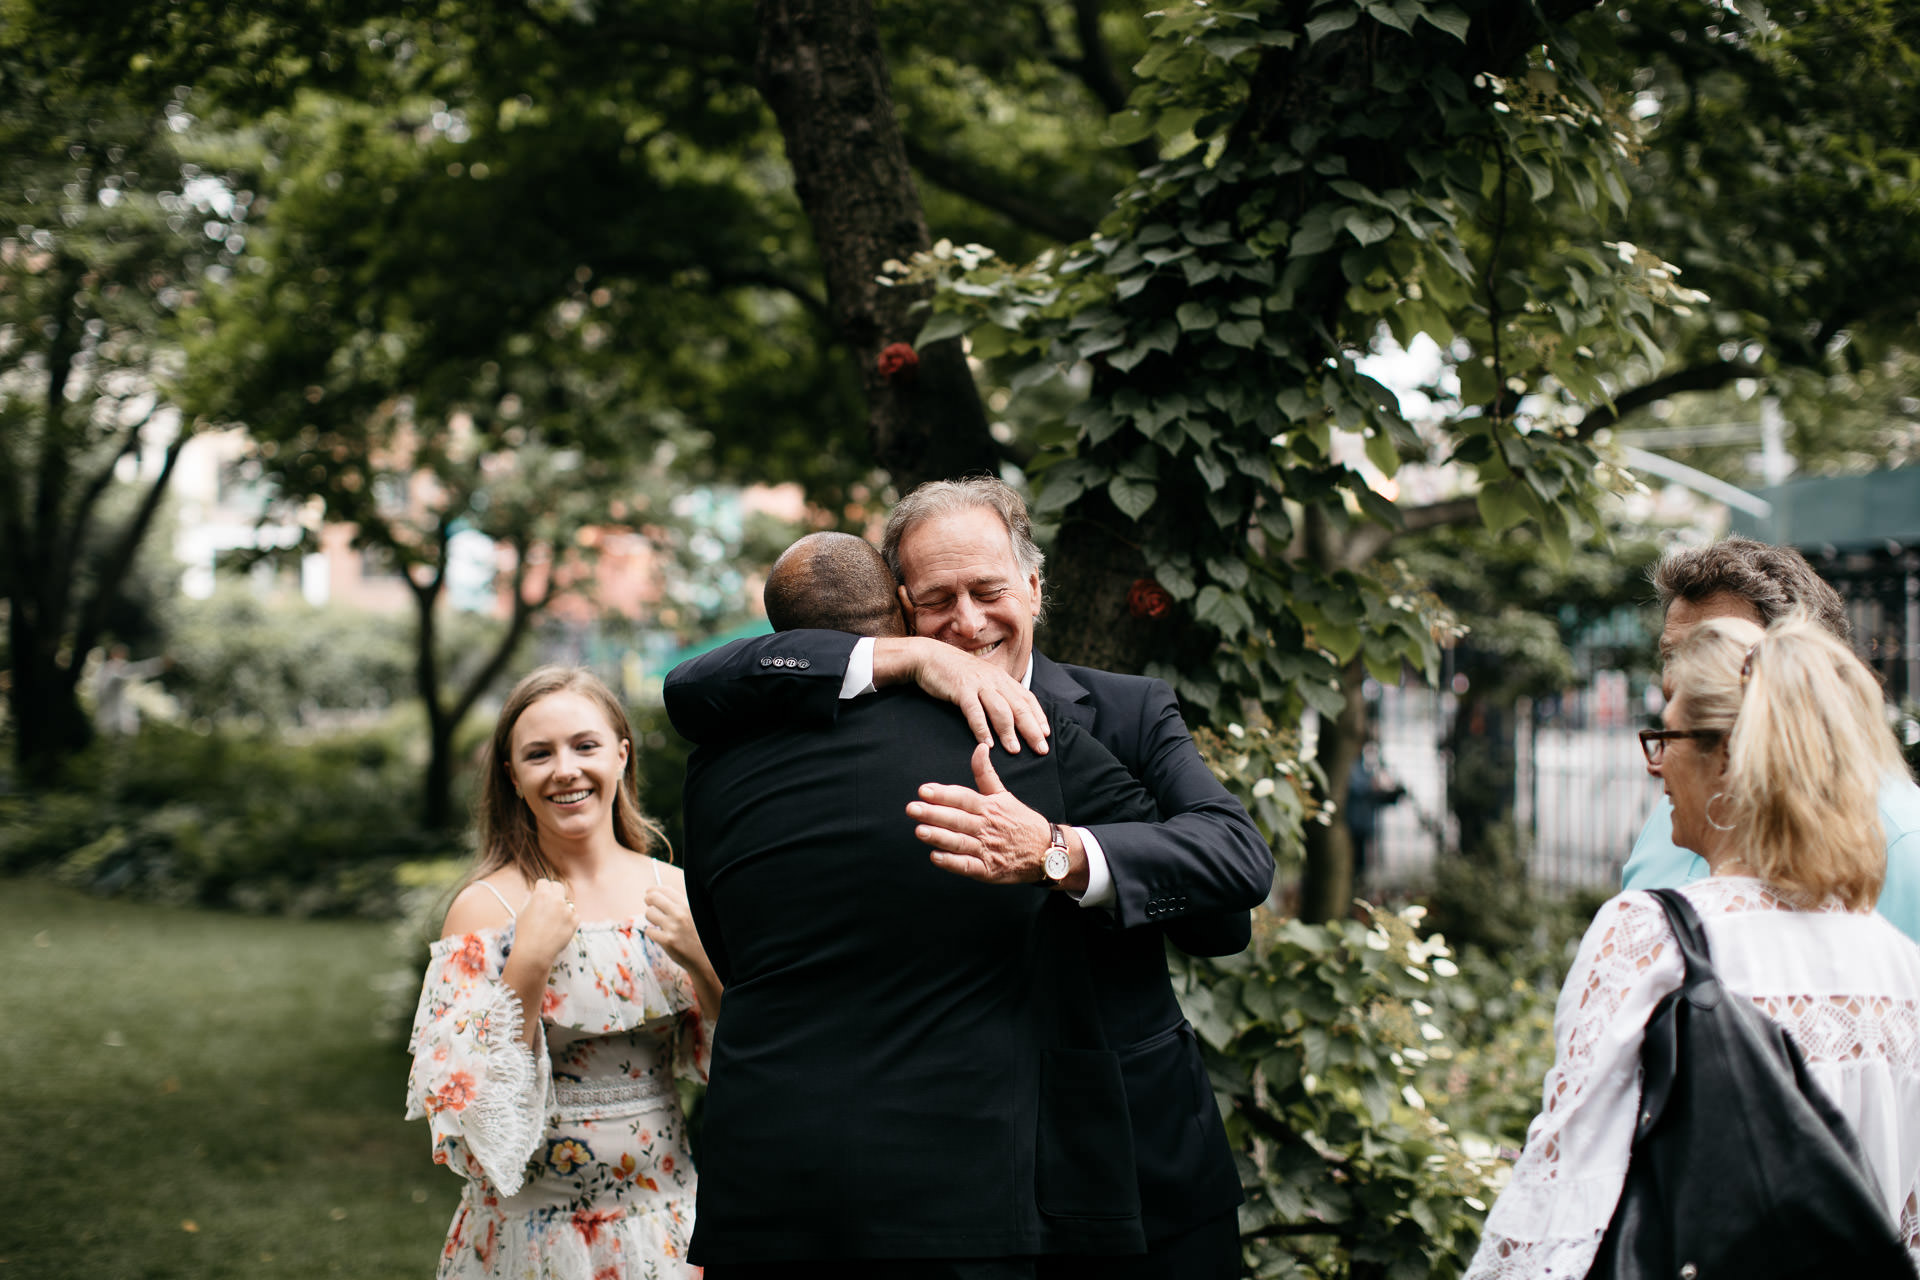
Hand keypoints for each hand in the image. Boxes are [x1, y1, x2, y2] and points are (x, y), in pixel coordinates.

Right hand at [514, 878, 578, 969]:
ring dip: (561, 909)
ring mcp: (567, 910)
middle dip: (553, 892)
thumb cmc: (525, 934)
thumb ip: (528, 900)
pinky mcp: (575, 921)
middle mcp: (556, 900)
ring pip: (567, 903)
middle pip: (558, 887)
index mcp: (541, 895)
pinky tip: (559, 929)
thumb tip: (531, 893)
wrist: (535, 952)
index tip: (540, 894)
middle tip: (549, 903)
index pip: (544, 882)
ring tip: (552, 923)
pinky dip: (568, 920)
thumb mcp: (521, 913)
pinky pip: (574, 915)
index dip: (540, 888)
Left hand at [643, 881, 704, 973]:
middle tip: (649, 904)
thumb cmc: (701, 936)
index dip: (654, 890)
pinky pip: (649, 931)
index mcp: (688, 905)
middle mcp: (680, 914)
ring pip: (648, 913)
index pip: (665, 889)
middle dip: (648, 900)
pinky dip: (652, 933)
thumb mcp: (697, 914)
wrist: (706, 958)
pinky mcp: (667, 941)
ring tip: (658, 922)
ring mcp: (673, 927)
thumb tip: (662, 892)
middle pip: (652, 897)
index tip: (650, 892)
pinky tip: (660, 935)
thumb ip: (682, 904)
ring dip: (651, 917)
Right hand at [880, 638, 1049, 753]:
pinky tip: (987, 744)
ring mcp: (978, 684)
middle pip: (1019, 706)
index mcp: (1001, 678)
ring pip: (1000, 710)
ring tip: (1014, 750)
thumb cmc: (955, 672)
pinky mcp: (961, 689)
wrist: (929, 656)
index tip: (1046, 734)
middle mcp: (994, 680)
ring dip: (1008, 731)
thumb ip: (995, 693)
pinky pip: (974, 711)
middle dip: (1032, 729)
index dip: (1038, 716)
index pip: (1027, 698)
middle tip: (1041, 749)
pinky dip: (982, 728)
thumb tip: (1009, 713)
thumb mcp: (981, 679)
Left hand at [909, 744, 1069, 884]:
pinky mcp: (989, 870)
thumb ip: (985, 773)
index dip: (944, 794)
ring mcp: (988, 850)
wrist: (1046, 851)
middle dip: (934, 814)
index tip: (924, 790)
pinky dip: (953, 863)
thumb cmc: (1020, 821)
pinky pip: (969, 866)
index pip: (963, 798)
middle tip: (912, 808)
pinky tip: (936, 857)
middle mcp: (987, 827)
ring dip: (940, 837)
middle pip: (958, 819)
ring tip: (920, 830)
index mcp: (989, 807)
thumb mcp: (1004, 795)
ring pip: (960, 842)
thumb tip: (979, 747)